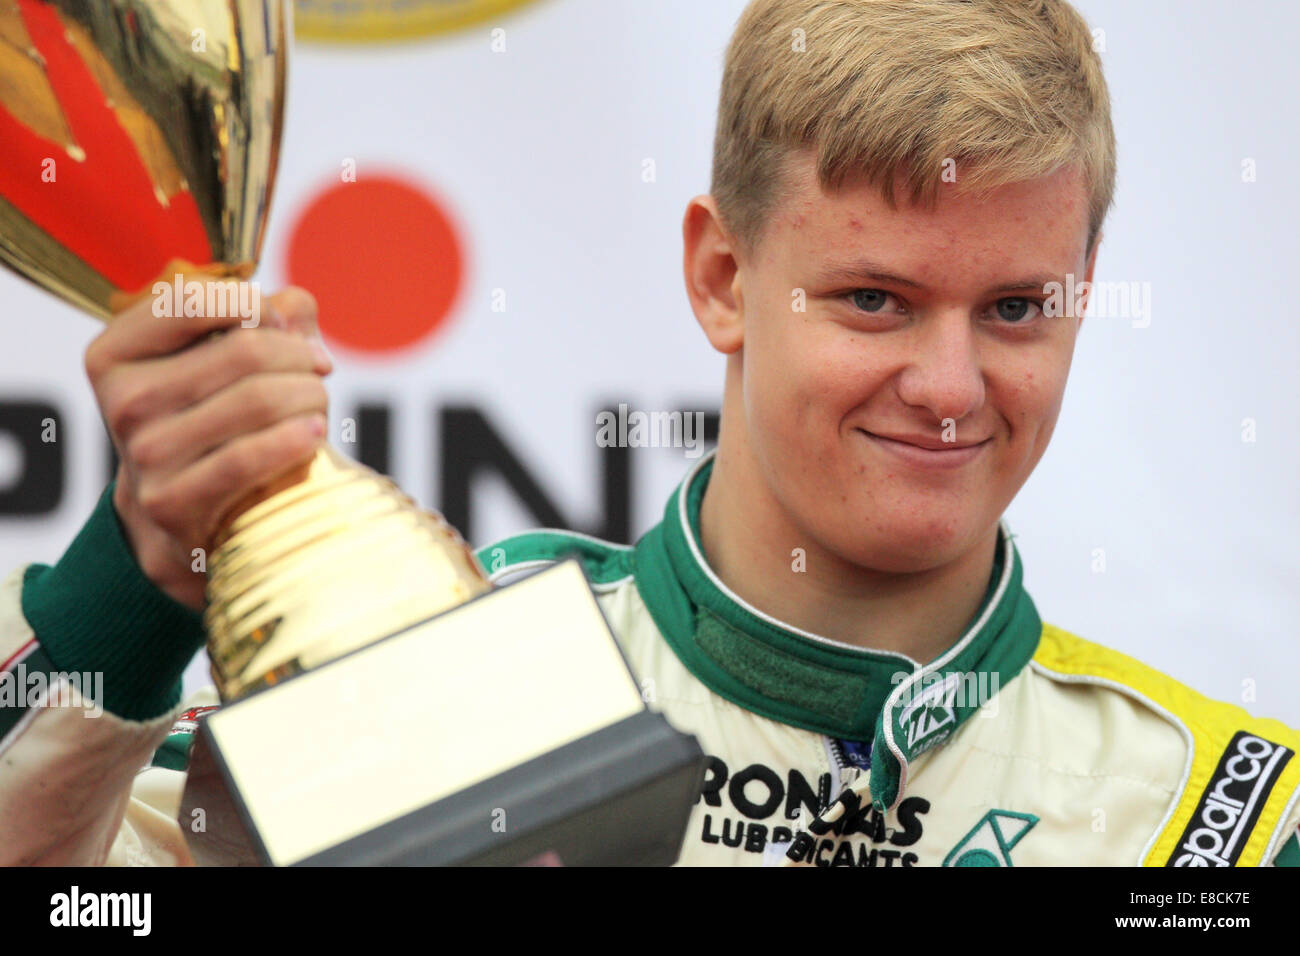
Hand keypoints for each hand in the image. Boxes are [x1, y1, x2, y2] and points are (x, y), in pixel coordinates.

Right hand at [85, 281, 332, 609]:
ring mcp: (144, 455)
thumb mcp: (217, 362)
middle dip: (298, 357)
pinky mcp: (172, 502)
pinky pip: (250, 458)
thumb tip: (293, 310)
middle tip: (317, 371)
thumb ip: (259, 316)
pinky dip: (296, 439)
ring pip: (258, 399)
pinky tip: (315, 432)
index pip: (192, 299)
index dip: (255, 304)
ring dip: (309, 396)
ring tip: (317, 404)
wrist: (182, 513)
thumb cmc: (212, 420)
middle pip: (244, 350)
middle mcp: (122, 401)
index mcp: (116, 354)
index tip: (282, 326)